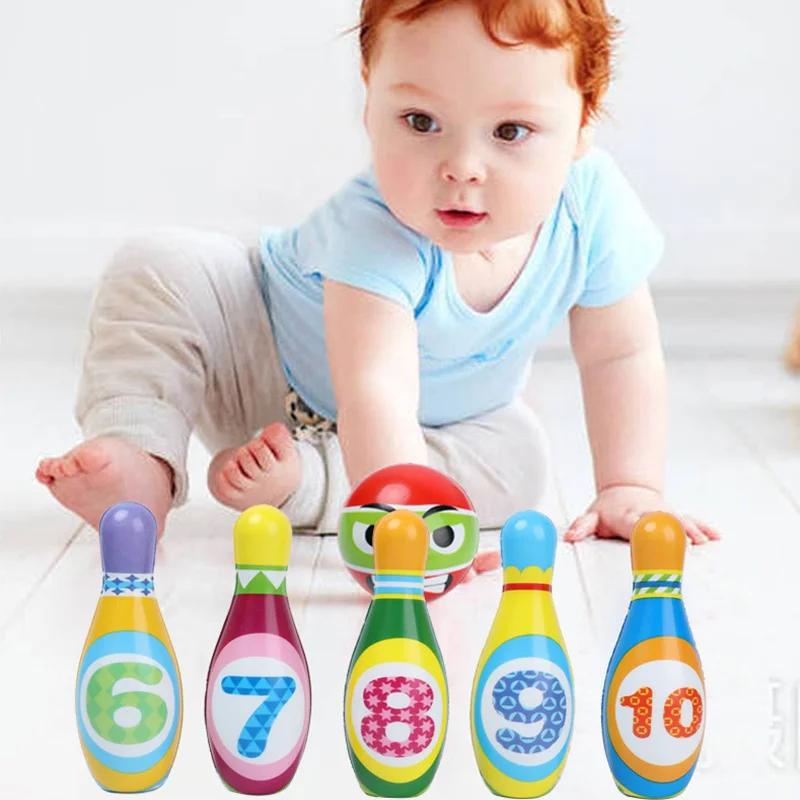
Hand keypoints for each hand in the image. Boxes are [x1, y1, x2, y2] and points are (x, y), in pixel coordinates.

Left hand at [563, 485, 720, 544]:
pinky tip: (716, 537)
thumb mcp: (592, 517)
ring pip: (680, 520)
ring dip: (691, 530)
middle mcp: (648, 514)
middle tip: (685, 544)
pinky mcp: (676, 517)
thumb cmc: (609, 510)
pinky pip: (692, 521)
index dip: (642, 530)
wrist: (626, 491)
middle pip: (662, 521)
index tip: (649, 536)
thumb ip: (582, 527)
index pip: (634, 523)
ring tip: (703, 541)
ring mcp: (664, 514)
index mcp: (627, 516)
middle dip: (672, 531)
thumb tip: (570, 536)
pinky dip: (703, 528)